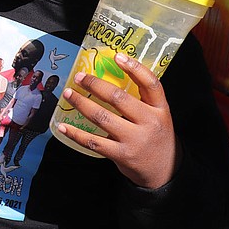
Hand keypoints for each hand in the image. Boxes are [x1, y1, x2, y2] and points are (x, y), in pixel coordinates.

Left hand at [56, 53, 180, 188]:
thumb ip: (141, 100)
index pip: (151, 84)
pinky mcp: (121, 155)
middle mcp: (149, 123)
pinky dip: (75, 133)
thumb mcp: (158, 116)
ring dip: (81, 103)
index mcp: (160, 109)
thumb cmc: (156, 137)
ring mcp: (134, 140)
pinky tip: (63, 126)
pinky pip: (93, 141)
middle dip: (95, 85)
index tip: (117, 56)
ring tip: (68, 94)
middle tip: (79, 77)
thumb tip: (110, 76)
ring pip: (102, 117)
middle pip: (119, 98)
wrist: (165, 172)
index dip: (135, 68)